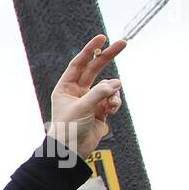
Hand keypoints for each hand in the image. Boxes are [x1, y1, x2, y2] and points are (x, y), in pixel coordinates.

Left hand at [47, 34, 125, 157]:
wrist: (72, 152)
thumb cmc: (69, 129)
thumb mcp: (82, 108)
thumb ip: (99, 93)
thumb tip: (116, 83)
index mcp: (65, 88)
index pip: (78, 64)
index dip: (90, 50)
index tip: (102, 37)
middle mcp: (77, 92)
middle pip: (95, 68)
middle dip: (108, 56)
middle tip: (123, 43)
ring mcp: (90, 100)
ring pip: (108, 86)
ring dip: (113, 92)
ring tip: (110, 104)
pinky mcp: (100, 110)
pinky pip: (113, 100)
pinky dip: (115, 103)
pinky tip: (111, 111)